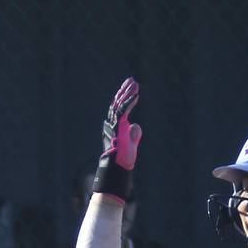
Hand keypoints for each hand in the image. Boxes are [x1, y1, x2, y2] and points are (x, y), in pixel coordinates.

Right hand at [93, 78, 142, 202]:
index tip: (131, 89)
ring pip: (120, 104)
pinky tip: (136, 94)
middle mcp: (111, 124)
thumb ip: (133, 134)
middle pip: (117, 103)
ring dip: (127, 93)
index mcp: (114, 127)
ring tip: (134, 83)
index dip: (124, 98)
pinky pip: (124, 110)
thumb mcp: (131, 144)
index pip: (118, 109)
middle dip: (124, 91)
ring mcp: (114, 125)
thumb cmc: (123, 159)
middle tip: (131, 81)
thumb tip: (135, 125)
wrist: (118, 167)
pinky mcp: (118, 126)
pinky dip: (130, 101)